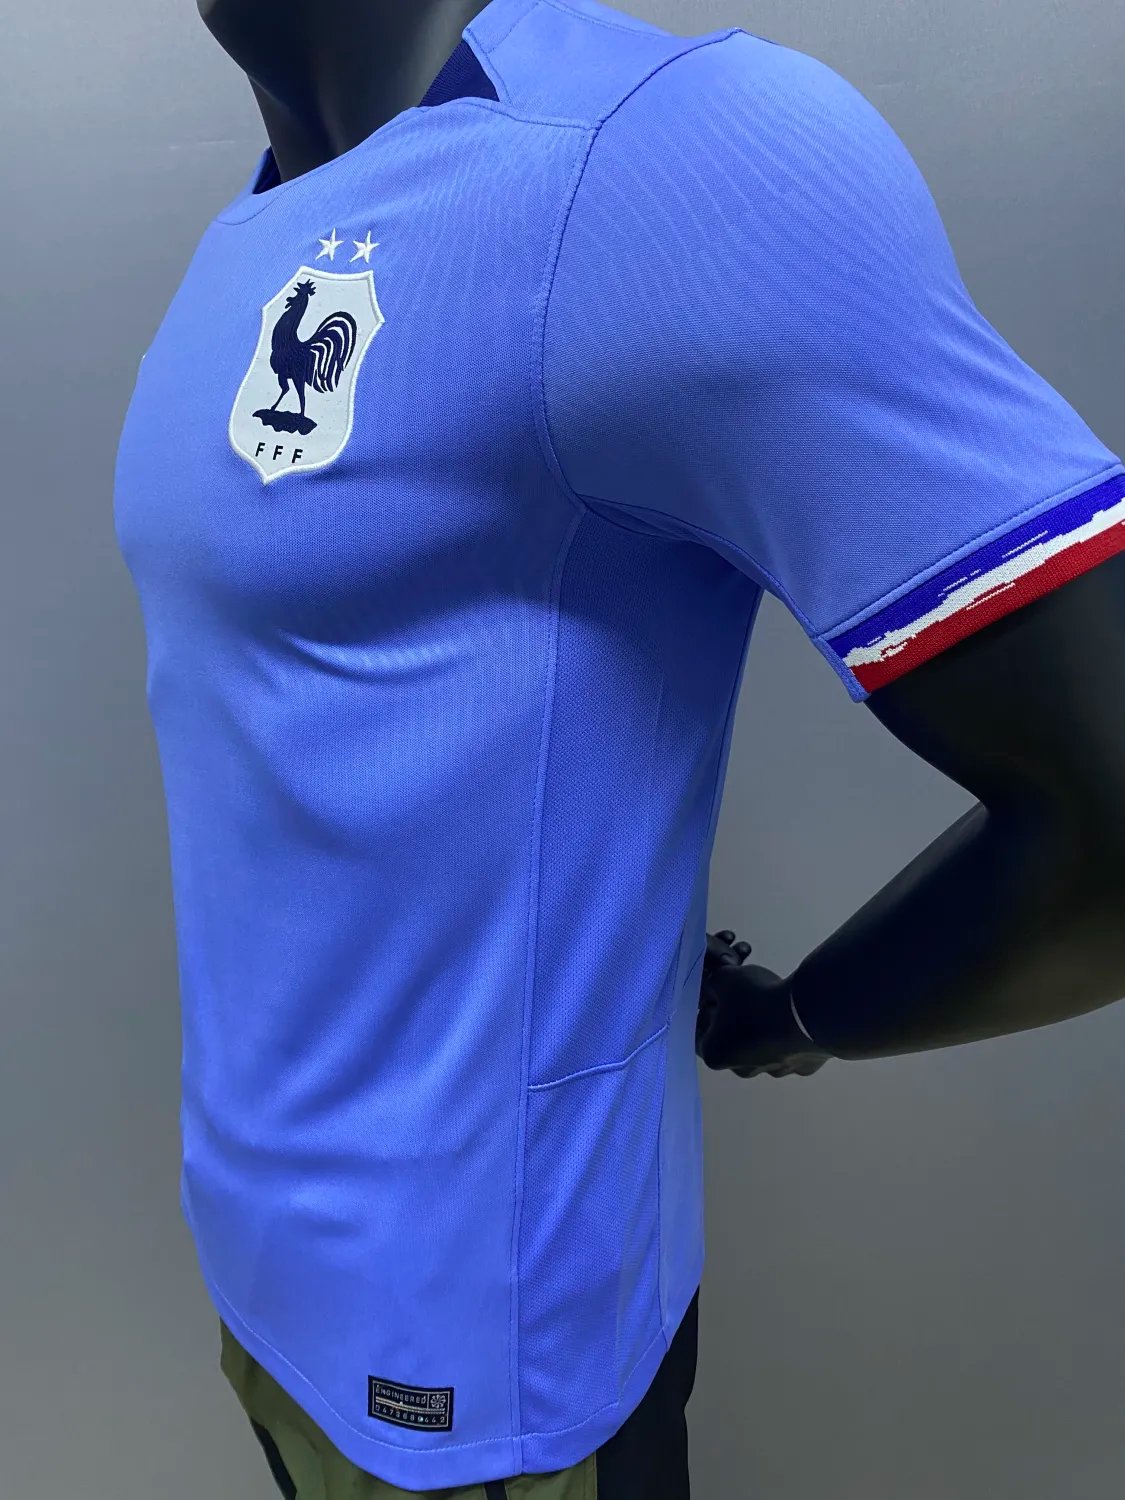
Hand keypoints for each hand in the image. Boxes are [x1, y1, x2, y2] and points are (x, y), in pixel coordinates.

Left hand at [696, 929, 831, 1077]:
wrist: (806, 1013)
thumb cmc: (755, 999)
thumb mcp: (725, 978)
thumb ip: (714, 983)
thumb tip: (716, 986)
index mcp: (714, 1054)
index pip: (700, 1032)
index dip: (706, 1009)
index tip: (717, 993)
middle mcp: (742, 1070)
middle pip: (731, 1042)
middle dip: (734, 1020)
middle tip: (743, 995)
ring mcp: (774, 1071)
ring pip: (761, 1048)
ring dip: (762, 1029)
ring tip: (771, 1003)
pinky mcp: (802, 1068)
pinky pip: (790, 1048)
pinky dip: (789, 1035)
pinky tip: (793, 1015)